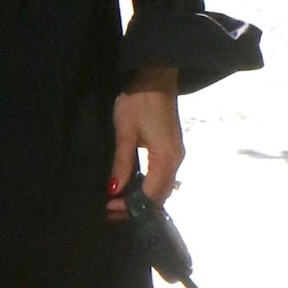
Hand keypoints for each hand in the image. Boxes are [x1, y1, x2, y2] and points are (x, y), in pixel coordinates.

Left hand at [107, 73, 182, 222]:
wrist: (156, 76)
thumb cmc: (139, 101)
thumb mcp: (125, 132)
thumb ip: (122, 163)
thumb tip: (114, 190)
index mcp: (165, 158)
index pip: (150, 194)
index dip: (131, 207)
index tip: (110, 210)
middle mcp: (176, 161)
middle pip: (160, 195)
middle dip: (138, 207)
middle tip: (113, 211)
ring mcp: (177, 155)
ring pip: (163, 188)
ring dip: (144, 198)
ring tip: (120, 202)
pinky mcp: (173, 149)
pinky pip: (164, 177)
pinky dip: (149, 187)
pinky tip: (134, 186)